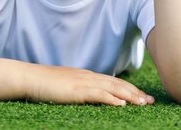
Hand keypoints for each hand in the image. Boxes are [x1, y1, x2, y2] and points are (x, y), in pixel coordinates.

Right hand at [26, 64, 154, 105]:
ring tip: (143, 103)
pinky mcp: (76, 90)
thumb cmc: (44, 84)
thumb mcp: (66, 86)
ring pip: (112, 88)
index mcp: (86, 76)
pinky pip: (98, 94)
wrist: (30, 77)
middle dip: (136, 93)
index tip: (143, 97)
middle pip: (118, 83)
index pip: (113, 81)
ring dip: (129, 96)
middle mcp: (88, 76)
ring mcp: (83, 82)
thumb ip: (79, 90)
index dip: (130, 89)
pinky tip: (121, 104)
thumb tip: (90, 96)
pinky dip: (111, 98)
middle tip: (150, 101)